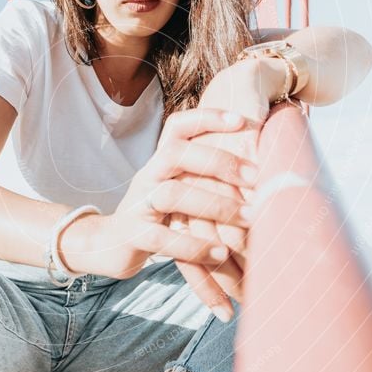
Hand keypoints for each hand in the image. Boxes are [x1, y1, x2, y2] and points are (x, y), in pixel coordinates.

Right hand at [59, 107, 257, 281]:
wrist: (109, 247)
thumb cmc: (158, 217)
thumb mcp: (179, 192)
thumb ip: (207, 180)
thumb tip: (263, 172)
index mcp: (160, 162)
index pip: (177, 127)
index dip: (207, 118)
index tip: (242, 120)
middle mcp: (147, 177)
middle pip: (177, 154)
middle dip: (220, 162)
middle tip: (257, 178)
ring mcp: (137, 205)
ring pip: (172, 195)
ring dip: (216, 205)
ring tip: (251, 218)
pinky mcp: (133, 236)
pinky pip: (163, 238)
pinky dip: (195, 246)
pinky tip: (222, 253)